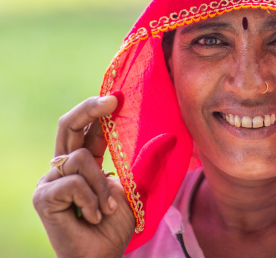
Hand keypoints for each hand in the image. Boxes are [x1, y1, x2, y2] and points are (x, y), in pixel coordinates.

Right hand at [33, 96, 134, 257]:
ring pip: (79, 158)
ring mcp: (50, 181)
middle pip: (67, 125)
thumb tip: (168, 138)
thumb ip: (143, 163)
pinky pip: (73, 182)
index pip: (86, 128)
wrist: (101, 256)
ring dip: (101, 185)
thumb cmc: (115, 226)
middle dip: (89, 109)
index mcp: (84, 162)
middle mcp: (64, 167)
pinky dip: (91, 199)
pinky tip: (92, 216)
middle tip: (111, 101)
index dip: (99, 110)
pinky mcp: (43, 196)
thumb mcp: (135, 189)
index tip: (118, 97)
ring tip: (107, 208)